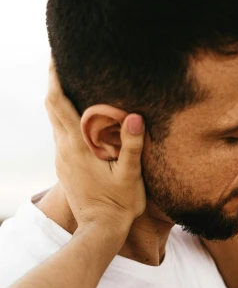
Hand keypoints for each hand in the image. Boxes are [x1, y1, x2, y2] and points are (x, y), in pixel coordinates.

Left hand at [45, 61, 146, 230]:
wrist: (100, 232)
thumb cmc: (119, 205)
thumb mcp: (130, 176)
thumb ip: (132, 146)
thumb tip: (136, 117)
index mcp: (76, 146)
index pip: (57, 102)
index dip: (54, 77)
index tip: (56, 55)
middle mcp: (63, 149)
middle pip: (51, 107)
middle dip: (55, 83)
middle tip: (63, 62)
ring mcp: (62, 159)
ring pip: (55, 121)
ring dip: (60, 101)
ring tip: (73, 84)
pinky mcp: (65, 168)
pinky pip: (61, 135)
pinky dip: (66, 119)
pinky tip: (80, 118)